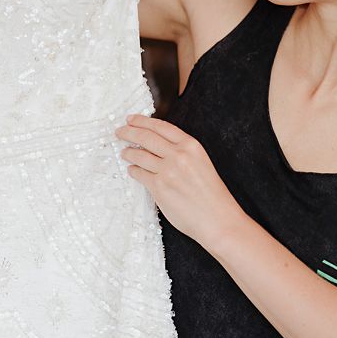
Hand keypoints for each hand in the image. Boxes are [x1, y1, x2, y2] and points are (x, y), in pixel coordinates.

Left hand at [116, 115, 247, 250]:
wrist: (217, 218)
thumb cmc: (211, 194)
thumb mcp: (201, 162)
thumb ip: (182, 152)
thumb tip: (156, 145)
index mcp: (191, 145)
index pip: (161, 126)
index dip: (142, 121)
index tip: (131, 119)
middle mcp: (179, 154)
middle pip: (146, 137)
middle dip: (128, 131)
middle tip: (119, 131)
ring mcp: (167, 170)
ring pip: (139, 154)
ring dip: (128, 152)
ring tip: (124, 152)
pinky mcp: (158, 187)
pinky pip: (139, 173)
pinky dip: (133, 170)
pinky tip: (132, 170)